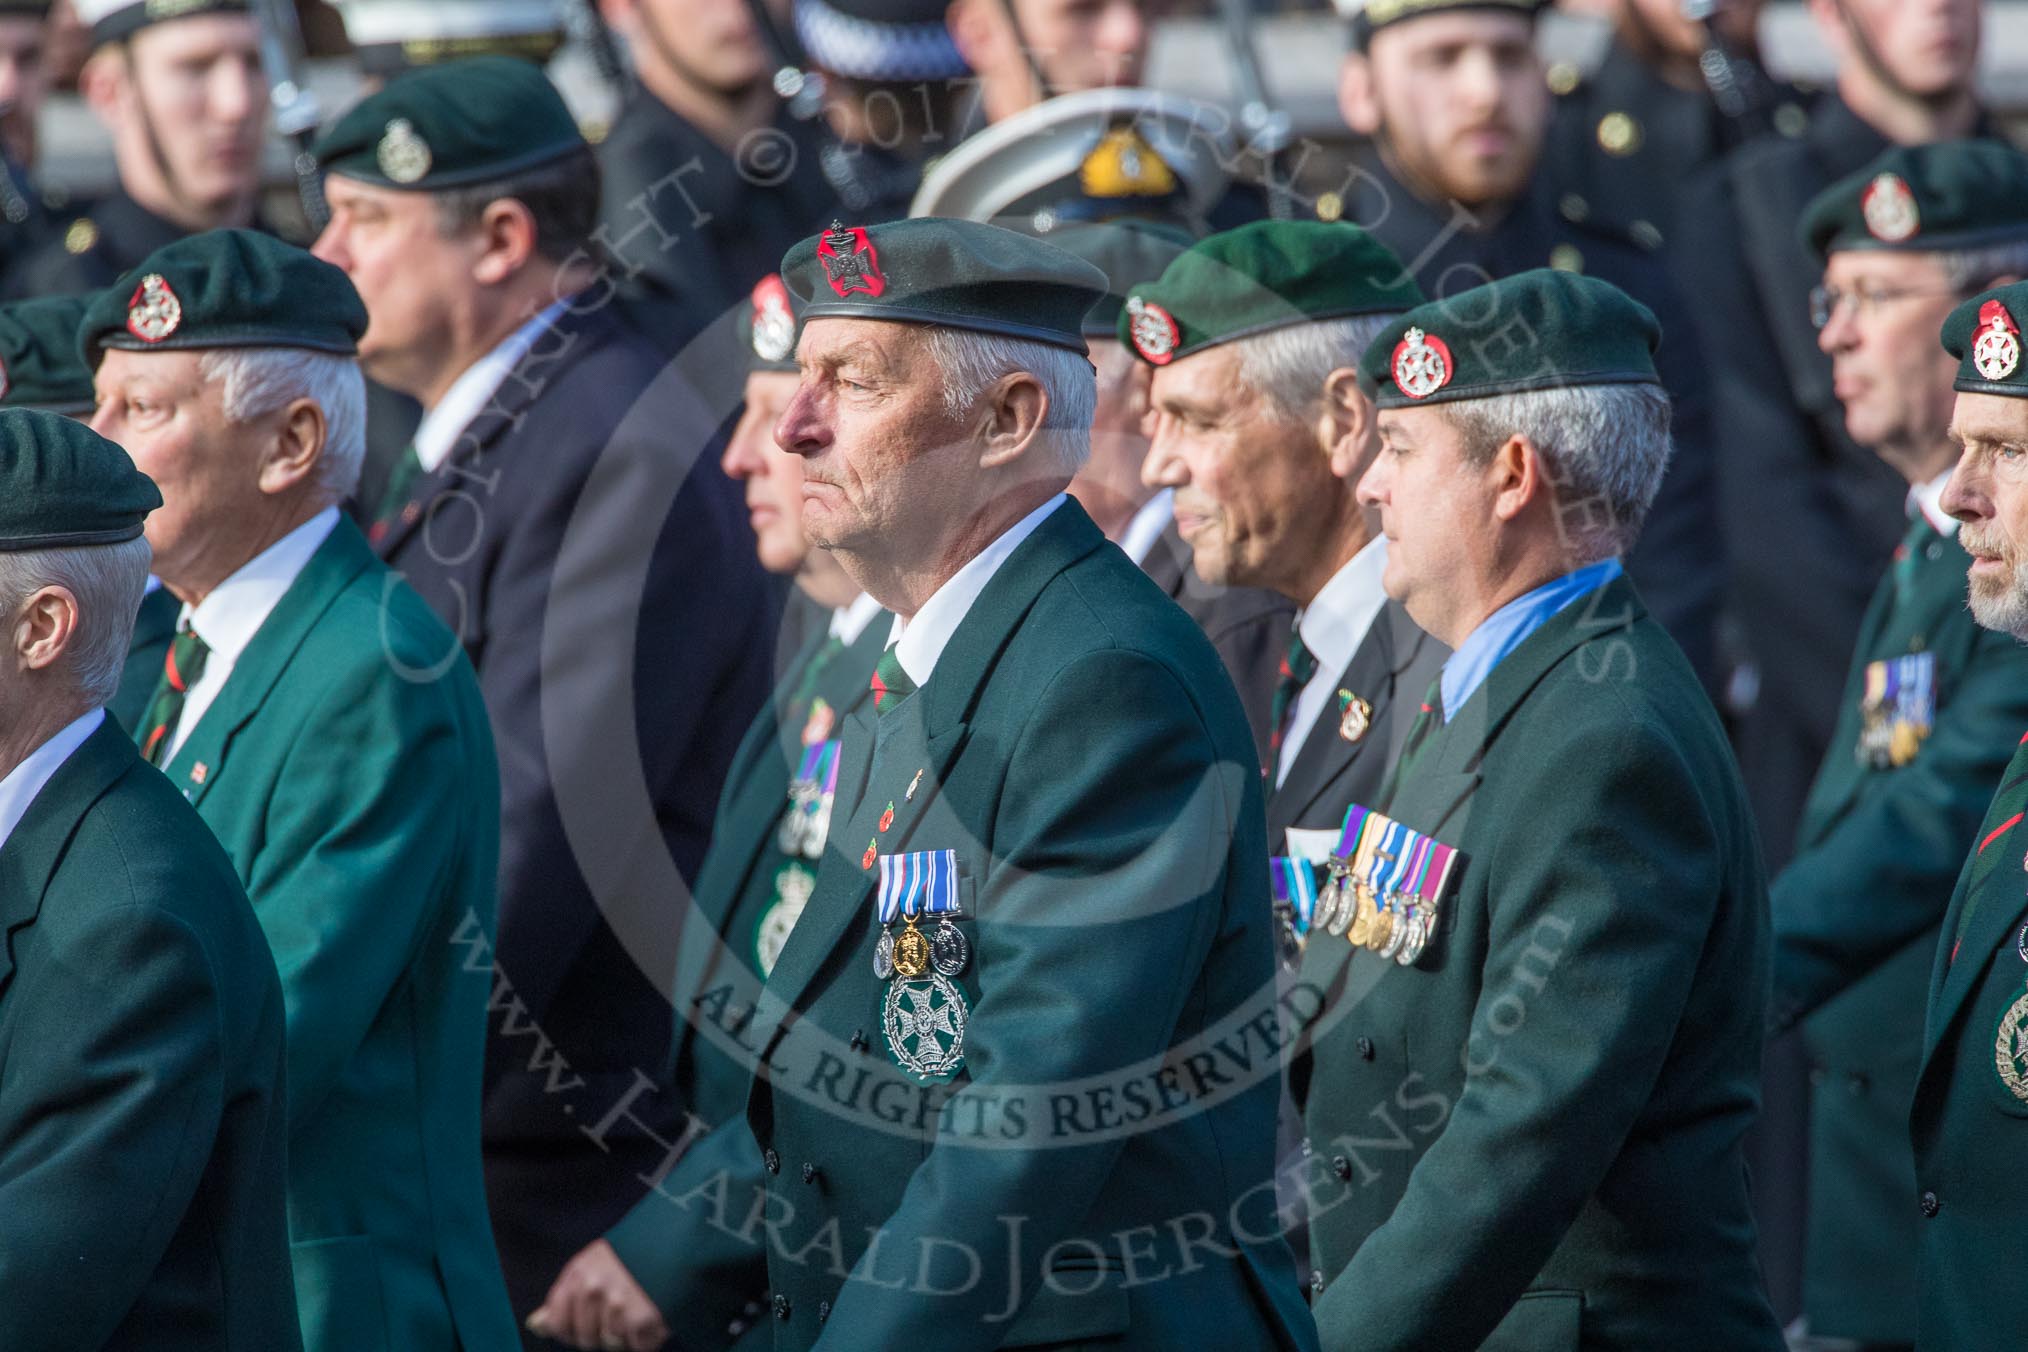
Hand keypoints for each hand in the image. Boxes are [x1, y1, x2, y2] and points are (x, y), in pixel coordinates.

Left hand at [527, 1239, 669, 1350]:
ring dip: (628, 1335)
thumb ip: (565, 1297)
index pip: (557, 1322)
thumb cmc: (638, 1253)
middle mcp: (593, 1288)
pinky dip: (649, 1337)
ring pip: (612, 1345)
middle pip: (585, 1339)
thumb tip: (536, 1324)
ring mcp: (617, 1305)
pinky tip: (655, 1314)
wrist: (683, 1240)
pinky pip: (639, 1346)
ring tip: (642, 1306)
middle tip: (625, 1308)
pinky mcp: (642, 1319)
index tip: (589, 1321)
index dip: (572, 1329)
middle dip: (604, 1332)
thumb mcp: (595, 1265)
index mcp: (579, 1272)